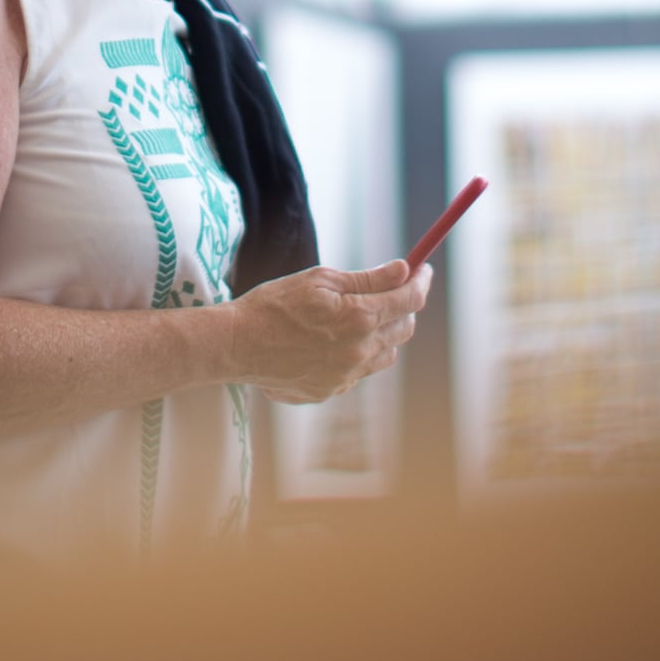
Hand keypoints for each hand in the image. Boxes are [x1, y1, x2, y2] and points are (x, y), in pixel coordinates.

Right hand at [217, 258, 430, 403]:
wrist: (237, 345)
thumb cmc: (274, 305)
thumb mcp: (321, 279)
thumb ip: (367, 278)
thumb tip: (402, 270)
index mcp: (359, 318)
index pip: (409, 299)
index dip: (421, 281)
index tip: (422, 269)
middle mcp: (359, 351)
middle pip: (404, 328)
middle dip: (405, 306)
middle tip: (393, 289)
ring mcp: (345, 376)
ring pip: (386, 354)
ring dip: (384, 332)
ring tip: (361, 316)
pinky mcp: (330, 390)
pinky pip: (359, 372)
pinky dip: (358, 353)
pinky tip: (333, 340)